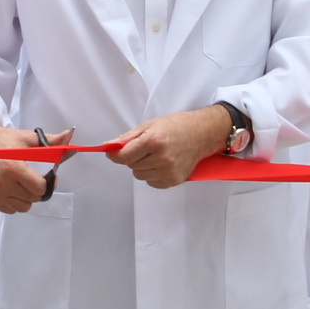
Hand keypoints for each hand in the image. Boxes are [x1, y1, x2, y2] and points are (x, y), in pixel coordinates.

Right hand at [0, 112, 70, 213]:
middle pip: (33, 198)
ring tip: (20, 182)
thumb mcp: (27, 138)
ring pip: (24, 207)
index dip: (45, 182)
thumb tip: (68, 136)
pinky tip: (11, 187)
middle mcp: (2, 183)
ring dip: (26, 197)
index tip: (43, 176)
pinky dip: (15, 201)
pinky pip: (11, 210)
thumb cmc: (2, 141)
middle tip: (30, 177)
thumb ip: (50, 141)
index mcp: (13, 168)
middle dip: (36, 189)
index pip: (40, 188)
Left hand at [107, 107, 226, 187]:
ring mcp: (169, 170)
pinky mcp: (174, 180)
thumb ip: (126, 138)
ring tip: (155, 155)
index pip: (124, 157)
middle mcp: (162, 157)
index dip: (115, 155)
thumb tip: (108, 146)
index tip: (113, 153)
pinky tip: (162, 163)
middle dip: (132, 157)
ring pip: (140, 175)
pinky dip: (152, 175)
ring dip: (142, 167)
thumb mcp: (148, 125)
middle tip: (144, 148)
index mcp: (153, 141)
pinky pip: (151, 183)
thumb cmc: (176, 126)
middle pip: (131, 166)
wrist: (201, 134)